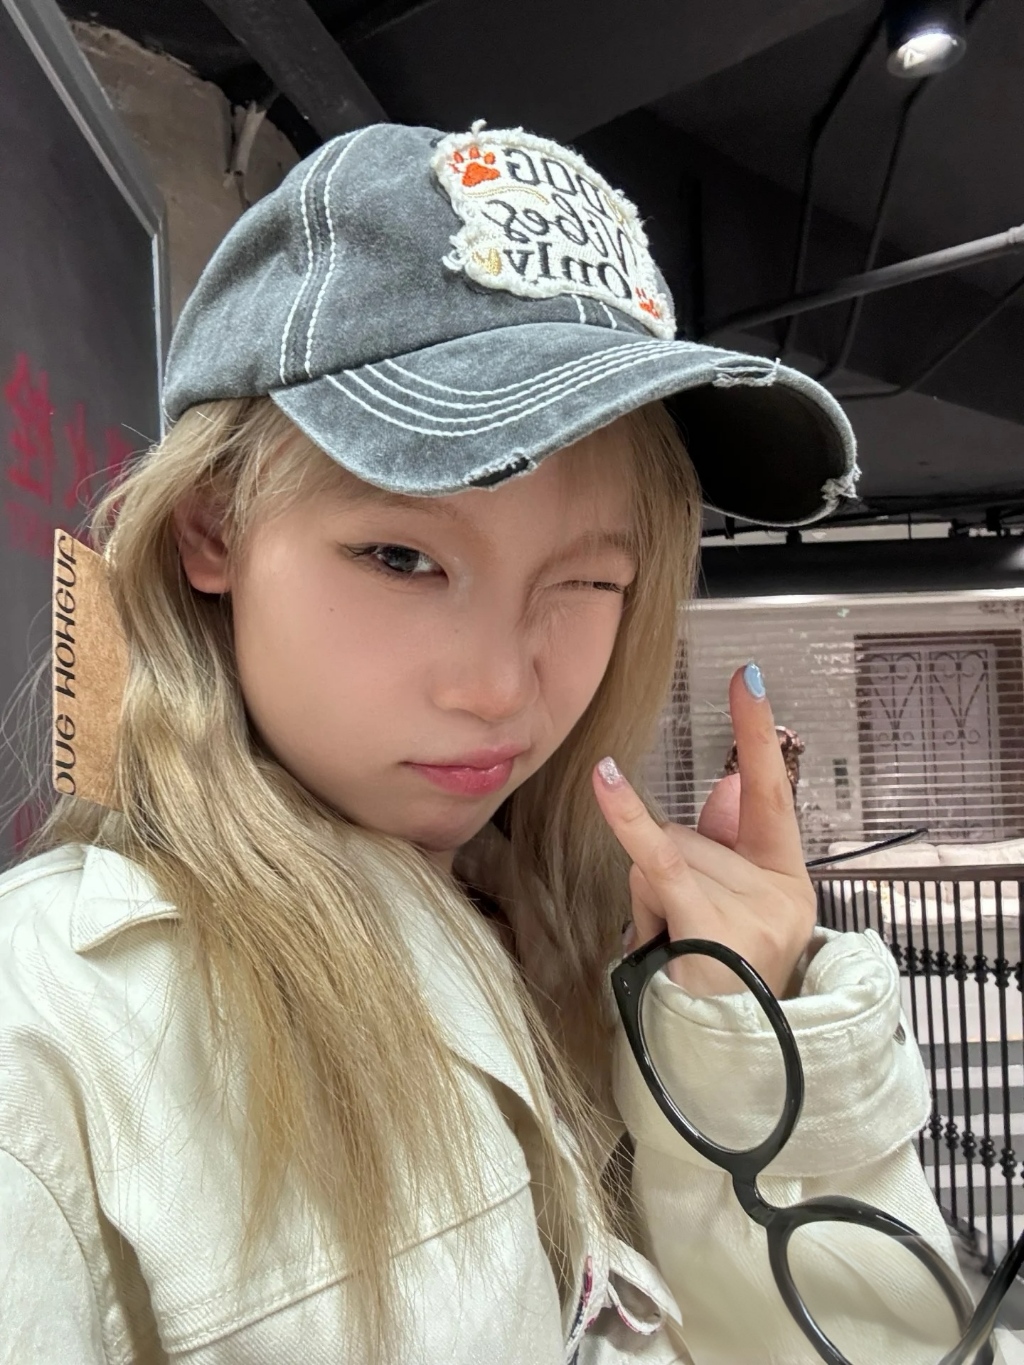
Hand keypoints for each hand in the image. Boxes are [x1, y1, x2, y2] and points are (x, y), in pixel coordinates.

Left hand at [591, 664, 816, 997]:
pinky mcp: (709, 923)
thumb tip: (728, 783)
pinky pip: (657, 857)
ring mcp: (749, 910)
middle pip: (690, 835)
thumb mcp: (736, 915)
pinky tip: (603, 778)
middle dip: (666, 875)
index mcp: (789, 882)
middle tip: (679, 938)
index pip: (772, 794)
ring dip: (648, 900)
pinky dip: (628, 819)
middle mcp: (779, 892)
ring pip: (664, 854)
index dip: (758, 734)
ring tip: (673, 955)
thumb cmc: (724, 988)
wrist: (732, 1067)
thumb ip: (730, 846)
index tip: (747, 679)